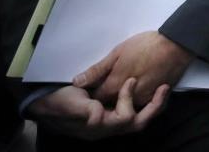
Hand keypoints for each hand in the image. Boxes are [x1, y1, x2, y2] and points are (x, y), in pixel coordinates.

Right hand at [29, 78, 168, 139]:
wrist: (45, 102)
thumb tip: (98, 114)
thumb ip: (84, 110)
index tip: (130, 81)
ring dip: (151, 106)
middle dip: (153, 108)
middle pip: (136, 124)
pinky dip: (143, 103)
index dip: (129, 101)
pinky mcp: (110, 113)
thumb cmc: (57, 102)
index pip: (124, 120)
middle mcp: (107, 128)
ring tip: (163, 89)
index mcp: (98, 127)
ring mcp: (109, 122)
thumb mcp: (69, 104)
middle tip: (164, 88)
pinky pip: (132, 112)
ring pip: (137, 119)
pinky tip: (151, 90)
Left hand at [73, 31, 193, 106]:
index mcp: (115, 85)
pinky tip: (137, 88)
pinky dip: (136, 100)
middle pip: (110, 105)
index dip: (92, 93)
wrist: (175, 46)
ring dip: (122, 100)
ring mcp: (143, 100)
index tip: (93, 86)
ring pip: (126, 106)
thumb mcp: (118, 52)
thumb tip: (78, 81)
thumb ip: (97, 70)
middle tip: (108, 85)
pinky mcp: (155, 98)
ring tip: (124, 86)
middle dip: (106, 100)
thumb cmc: (146, 45)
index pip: (96, 98)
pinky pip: (141, 105)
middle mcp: (128, 98)